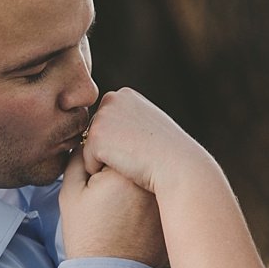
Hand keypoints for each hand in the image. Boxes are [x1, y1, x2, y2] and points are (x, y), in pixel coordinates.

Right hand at [59, 151, 166, 266]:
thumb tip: (92, 140)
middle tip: (109, 203)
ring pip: (146, 171)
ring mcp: (168, 193)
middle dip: (118, 167)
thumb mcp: (72, 193)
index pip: (110, 144)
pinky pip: (158, 188)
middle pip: (133, 155)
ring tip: (120, 211)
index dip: (96, 163)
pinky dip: (146, 194)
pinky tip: (134, 217)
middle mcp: (153, 177)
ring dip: (134, 178)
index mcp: (125, 170)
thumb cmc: (88, 234)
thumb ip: (79, 157)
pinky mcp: (173, 206)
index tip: (95, 191)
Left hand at [81, 88, 209, 194]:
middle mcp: (111, 99)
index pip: (108, 126)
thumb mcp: (152, 125)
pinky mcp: (95, 137)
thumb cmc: (171, 153)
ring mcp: (102, 117)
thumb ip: (131, 121)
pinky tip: (127, 166)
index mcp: (125, 95)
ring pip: (91, 150)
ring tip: (135, 158)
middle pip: (97, 135)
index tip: (145, 144)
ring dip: (110, 160)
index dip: (125, 142)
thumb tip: (117, 129)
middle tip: (140, 152)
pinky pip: (89, 164)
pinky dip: (104, 172)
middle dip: (114, 149)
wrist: (179, 165)